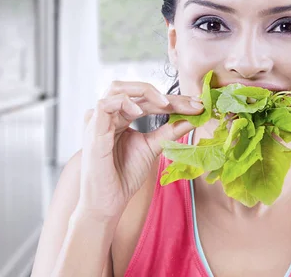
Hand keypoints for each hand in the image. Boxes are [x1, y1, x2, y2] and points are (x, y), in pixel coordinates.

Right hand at [77, 81, 203, 220]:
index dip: (175, 100)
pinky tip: (140, 111)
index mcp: (122, 117)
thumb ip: (170, 131)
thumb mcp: (153, 148)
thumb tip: (194, 118)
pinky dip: (124, 102)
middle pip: (137, 91)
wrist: (109, 202)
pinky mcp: (92, 131)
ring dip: (145, 92)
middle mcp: (109, 115)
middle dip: (167, 95)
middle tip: (191, 104)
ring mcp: (99, 121)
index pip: (149, 100)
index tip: (198, 105)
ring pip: (117, 88)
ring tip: (166, 104)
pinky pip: (103, 105)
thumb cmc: (124, 176)